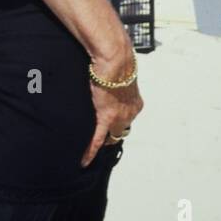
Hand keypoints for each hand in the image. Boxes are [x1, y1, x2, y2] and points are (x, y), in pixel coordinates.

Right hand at [81, 47, 141, 165]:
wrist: (114, 60)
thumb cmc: (117, 61)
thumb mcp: (121, 76)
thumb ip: (118, 83)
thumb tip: (110, 79)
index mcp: (135, 102)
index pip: (127, 118)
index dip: (118, 123)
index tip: (112, 126)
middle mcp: (130, 113)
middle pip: (120, 130)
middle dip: (112, 134)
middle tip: (101, 138)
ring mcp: (118, 117)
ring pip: (110, 136)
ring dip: (102, 141)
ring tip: (91, 148)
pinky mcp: (105, 118)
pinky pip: (97, 139)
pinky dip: (91, 151)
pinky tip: (84, 161)